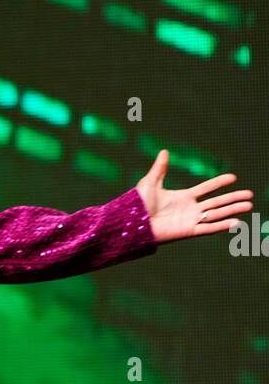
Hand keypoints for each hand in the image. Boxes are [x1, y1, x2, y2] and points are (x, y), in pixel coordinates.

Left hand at [134, 150, 252, 243]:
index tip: (233, 177)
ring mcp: (190, 220)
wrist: (133, 223)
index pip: (206, 189)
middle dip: (233, 198)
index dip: (219, 183)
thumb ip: (159, 168)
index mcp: (183, 197)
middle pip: (217, 202)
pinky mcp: (188, 232)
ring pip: (217, 214)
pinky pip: (209, 229)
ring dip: (233, 210)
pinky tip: (236, 222)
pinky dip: (222, 226)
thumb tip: (164, 151)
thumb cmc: (138, 205)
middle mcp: (190, 209)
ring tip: (249, 206)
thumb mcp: (150, 182)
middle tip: (250, 195)